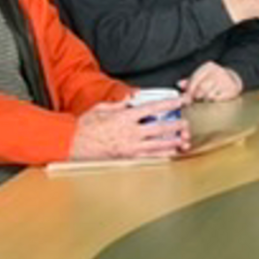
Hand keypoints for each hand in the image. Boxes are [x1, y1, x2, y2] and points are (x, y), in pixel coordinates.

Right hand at [69, 99, 190, 160]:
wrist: (72, 144)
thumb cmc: (84, 127)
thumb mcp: (101, 108)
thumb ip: (118, 105)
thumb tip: (130, 100)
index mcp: (125, 117)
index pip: (152, 108)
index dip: (168, 103)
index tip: (180, 100)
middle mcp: (130, 132)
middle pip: (159, 128)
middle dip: (175, 125)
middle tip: (186, 124)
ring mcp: (130, 147)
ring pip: (157, 144)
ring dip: (172, 142)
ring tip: (183, 140)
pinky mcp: (127, 158)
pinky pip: (148, 157)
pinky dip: (160, 155)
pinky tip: (169, 154)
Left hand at [178, 61, 242, 101]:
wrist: (233, 80)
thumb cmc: (213, 79)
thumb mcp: (202, 76)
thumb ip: (190, 81)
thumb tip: (179, 84)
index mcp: (208, 67)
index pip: (195, 78)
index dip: (189, 90)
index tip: (186, 97)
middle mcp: (217, 72)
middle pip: (201, 88)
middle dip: (196, 96)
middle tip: (194, 100)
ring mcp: (225, 81)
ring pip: (209, 95)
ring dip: (204, 100)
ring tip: (204, 100)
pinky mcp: (231, 90)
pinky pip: (217, 99)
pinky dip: (213, 101)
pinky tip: (213, 100)